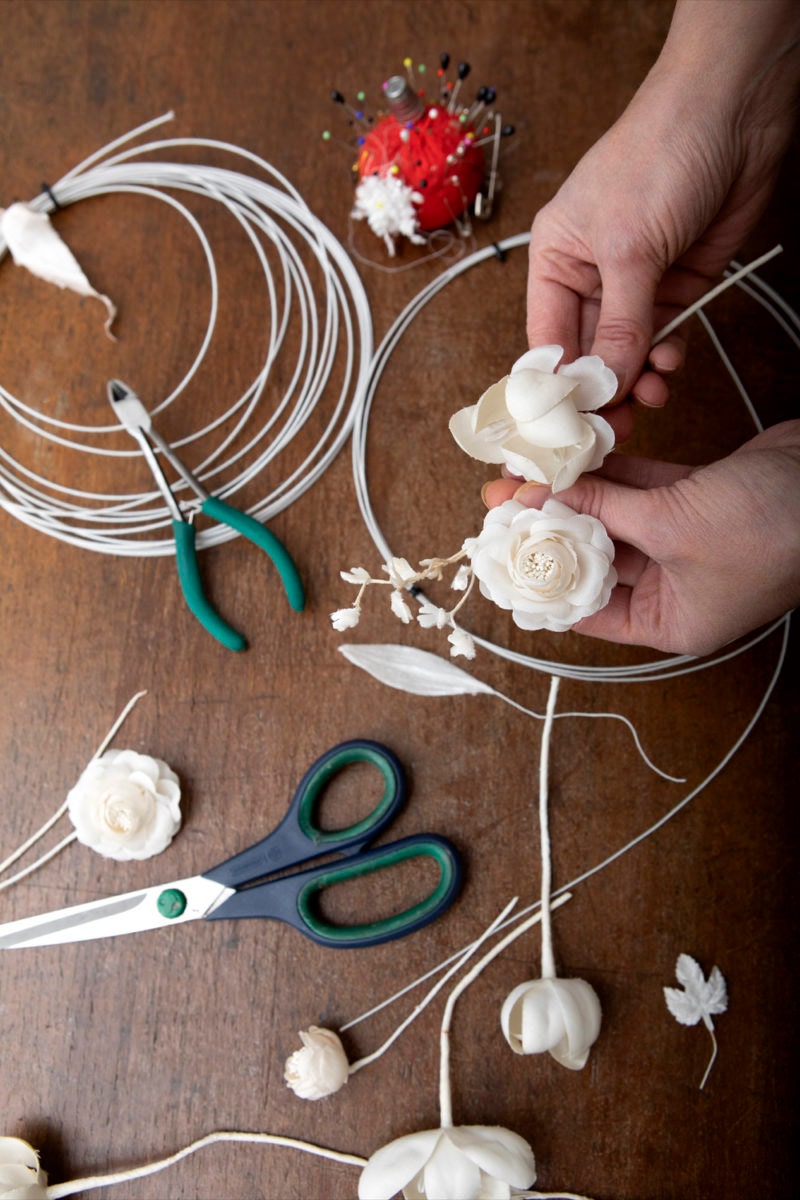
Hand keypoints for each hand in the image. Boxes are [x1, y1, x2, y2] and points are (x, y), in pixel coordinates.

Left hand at [482, 421, 799, 656]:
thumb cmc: (771, 530)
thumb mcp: (673, 524)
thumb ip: (606, 507)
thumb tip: (547, 493)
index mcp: (671, 621)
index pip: (587, 610)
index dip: (541, 580)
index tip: (499, 554)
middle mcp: (674, 588)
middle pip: (594, 558)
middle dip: (549, 528)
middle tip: (501, 502)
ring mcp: (684, 542)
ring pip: (614, 518)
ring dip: (574, 494)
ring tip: (523, 473)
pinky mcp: (695, 500)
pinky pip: (640, 489)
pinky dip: (610, 473)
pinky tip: (569, 456)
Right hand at [527, 0, 799, 410]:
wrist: (732, 111)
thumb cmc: (658, 156)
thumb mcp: (629, 249)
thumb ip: (619, 325)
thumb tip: (604, 386)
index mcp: (556, 259)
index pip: (546, 339)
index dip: (556, 387)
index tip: (569, 427)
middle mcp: (590, 274)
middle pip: (587, 353)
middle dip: (602, 390)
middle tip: (617, 427)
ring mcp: (635, 281)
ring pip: (627, 351)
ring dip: (638, 379)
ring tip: (652, 396)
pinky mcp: (677, 283)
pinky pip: (664, 336)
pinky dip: (667, 357)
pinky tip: (671, 366)